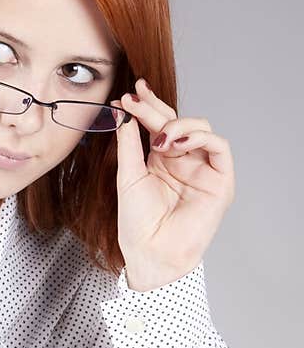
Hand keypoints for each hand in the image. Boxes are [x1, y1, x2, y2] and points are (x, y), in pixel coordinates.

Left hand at [112, 79, 235, 289]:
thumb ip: (129, 145)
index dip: (146, 106)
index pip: (158, 124)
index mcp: (160, 159)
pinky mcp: (220, 179)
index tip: (128, 95)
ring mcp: (202, 168)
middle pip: (177, 121)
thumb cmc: (138, 223)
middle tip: (136, 100)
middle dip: (157, 108)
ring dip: (178, 124)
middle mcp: (183, 160)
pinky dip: (199, 137)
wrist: (151, 252)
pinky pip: (219, 146)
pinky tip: (177, 143)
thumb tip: (126, 115)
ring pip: (201, 128)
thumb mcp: (128, 177)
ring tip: (159, 138)